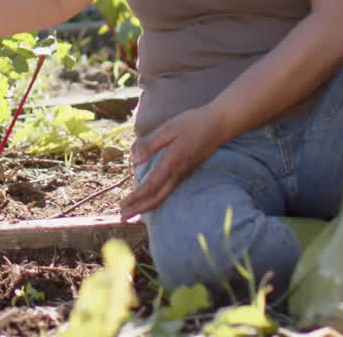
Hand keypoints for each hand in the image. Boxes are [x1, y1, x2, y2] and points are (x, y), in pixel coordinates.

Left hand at [119, 106, 225, 221]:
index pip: (151, 186)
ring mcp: (183, 173)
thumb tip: (134, 159)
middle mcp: (178, 172)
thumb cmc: (193, 123)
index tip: (123, 205)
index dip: (136, 198)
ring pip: (163, 196)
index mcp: (172, 162)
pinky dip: (156, 198)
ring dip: (146, 206)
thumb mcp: (169, 128)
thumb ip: (150, 143)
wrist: (220, 125)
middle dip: (139, 209)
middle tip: (122, 218)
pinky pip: (168, 190)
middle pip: (156, 198)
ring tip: (132, 212)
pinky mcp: (186, 171)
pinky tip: (149, 198)